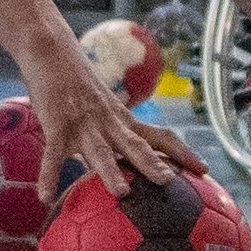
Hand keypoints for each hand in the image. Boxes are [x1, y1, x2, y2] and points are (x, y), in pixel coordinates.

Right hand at [23, 44, 186, 194]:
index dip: (183, 152)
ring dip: (111, 172)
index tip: (205, 170)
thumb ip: (113, 133)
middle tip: (170, 183)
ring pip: (100, 151)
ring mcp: (84, 124)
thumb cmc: (77, 83)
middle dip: (153, 164)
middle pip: (136, 145)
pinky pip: (53, 154)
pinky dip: (49, 176)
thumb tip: (125, 164)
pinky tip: (45, 198)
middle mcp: (109, 122)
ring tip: (122, 193)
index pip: (160, 136)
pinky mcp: (57, 124)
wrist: (52, 52)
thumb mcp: (103, 107)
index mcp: (123, 119)